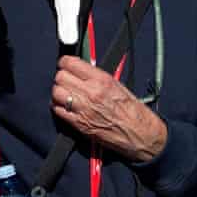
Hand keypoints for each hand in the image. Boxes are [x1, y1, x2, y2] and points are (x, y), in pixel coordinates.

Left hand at [52, 56, 166, 161]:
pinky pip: (58, 110)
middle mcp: (91, 92)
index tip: (65, 64)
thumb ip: (97, 77)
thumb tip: (82, 71)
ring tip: (65, 93)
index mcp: (102, 80)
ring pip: (56, 92)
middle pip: (61, 77)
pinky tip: (65, 106)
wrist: (139, 133)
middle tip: (66, 79)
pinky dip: (58, 107)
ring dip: (59, 92)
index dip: (65, 62)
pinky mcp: (79, 123)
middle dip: (62, 76)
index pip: (71, 63)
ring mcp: (83, 108)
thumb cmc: (133, 111)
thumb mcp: (118, 85)